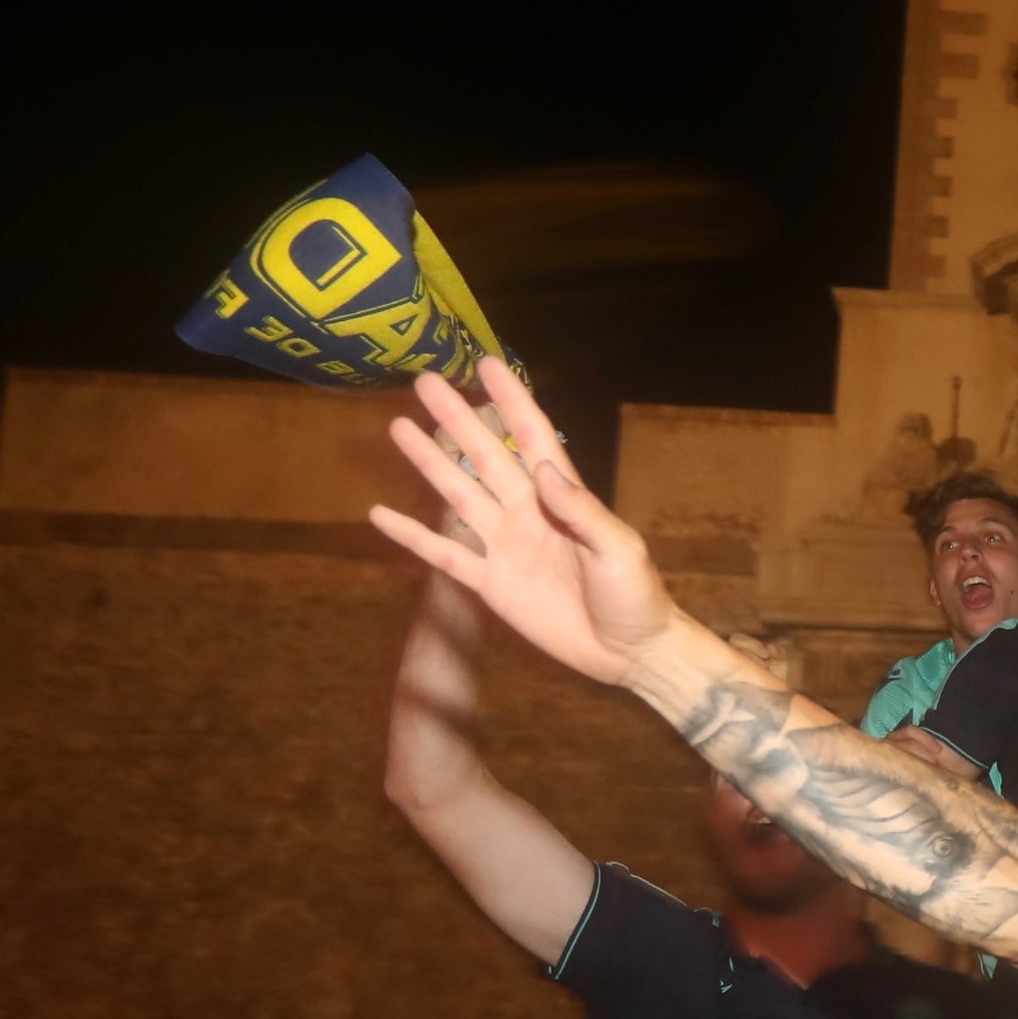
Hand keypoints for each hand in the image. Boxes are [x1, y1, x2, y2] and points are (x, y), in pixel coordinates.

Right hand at [370, 358, 672, 685]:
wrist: (627, 654)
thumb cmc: (636, 598)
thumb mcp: (620, 550)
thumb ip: (583, 511)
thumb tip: (544, 471)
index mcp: (564, 497)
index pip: (532, 437)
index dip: (511, 401)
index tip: (487, 364)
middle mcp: (528, 513)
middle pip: (484, 455)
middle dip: (456, 419)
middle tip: (425, 381)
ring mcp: (506, 546)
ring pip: (458, 495)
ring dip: (429, 463)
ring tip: (398, 428)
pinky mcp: (491, 583)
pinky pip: (444, 555)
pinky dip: (412, 536)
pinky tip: (381, 515)